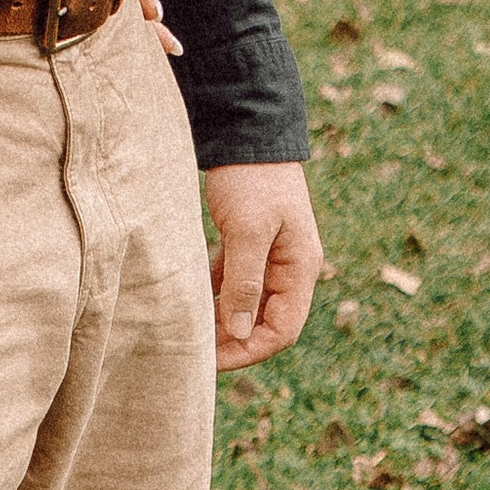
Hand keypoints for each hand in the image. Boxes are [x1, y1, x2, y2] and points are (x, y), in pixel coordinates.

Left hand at [204, 161, 322, 372]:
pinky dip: (215, 292)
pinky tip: (190, 297)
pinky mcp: (249, 241)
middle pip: (265, 321)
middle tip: (194, 352)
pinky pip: (234, 279)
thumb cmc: (252, 178)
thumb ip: (243, 282)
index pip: (282, 330)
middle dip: (233, 340)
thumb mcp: (247, 230)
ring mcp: (271, 254)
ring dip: (222, 319)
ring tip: (189, 331)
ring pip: (247, 302)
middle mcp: (290, 267)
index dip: (249, 350)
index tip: (212, 362)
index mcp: (301, 268)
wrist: (248, 128)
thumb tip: (238, 333)